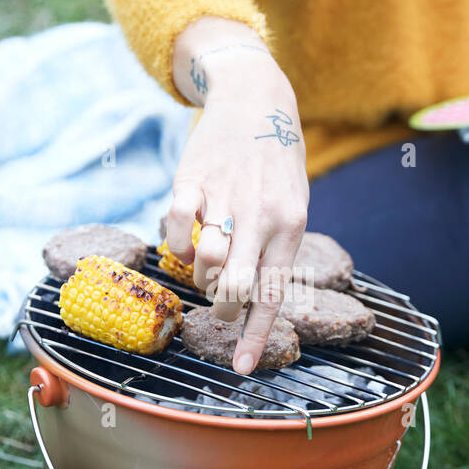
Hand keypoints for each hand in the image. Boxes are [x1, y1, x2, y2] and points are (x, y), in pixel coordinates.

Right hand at [166, 23, 308, 374]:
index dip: (253, 336)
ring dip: (200, 274)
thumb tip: (247, 300)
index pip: (272, 294)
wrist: (255, 98)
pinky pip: (176, 229)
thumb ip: (274, 249)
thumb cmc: (275, 163)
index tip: (240, 370)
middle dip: (222, 307)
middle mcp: (261, 215)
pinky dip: (178, 243)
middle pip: (235, 286)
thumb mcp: (292, 203)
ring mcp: (226, 197)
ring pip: (204, 262)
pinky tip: (188, 238)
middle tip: (219, 301)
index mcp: (291, 227)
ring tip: (208, 261)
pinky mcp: (193, 181)